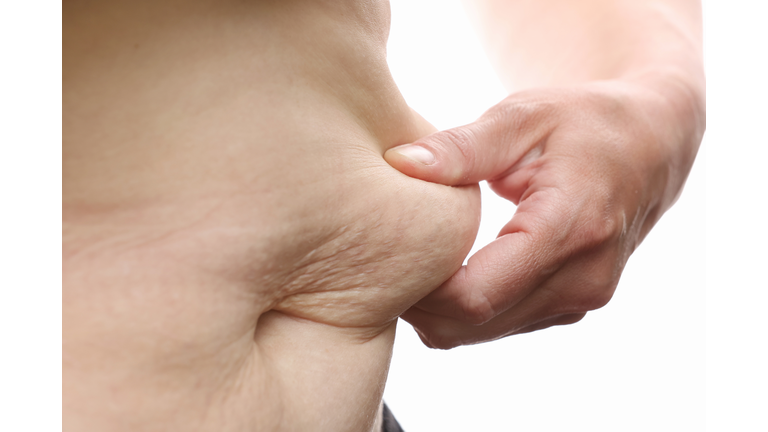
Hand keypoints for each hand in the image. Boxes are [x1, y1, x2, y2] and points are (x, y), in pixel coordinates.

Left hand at [385, 81, 696, 347]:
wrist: (651, 143)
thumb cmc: (584, 121)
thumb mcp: (523, 116)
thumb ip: (461, 146)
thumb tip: (399, 164)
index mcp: (570, 229)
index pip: (475, 295)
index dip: (420, 290)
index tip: (386, 257)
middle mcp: (582, 278)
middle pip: (474, 324)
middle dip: (421, 305)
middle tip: (387, 262)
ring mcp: (582, 299)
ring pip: (484, 332)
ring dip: (441, 311)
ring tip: (414, 263)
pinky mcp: (574, 305)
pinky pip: (503, 325)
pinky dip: (467, 311)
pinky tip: (450, 272)